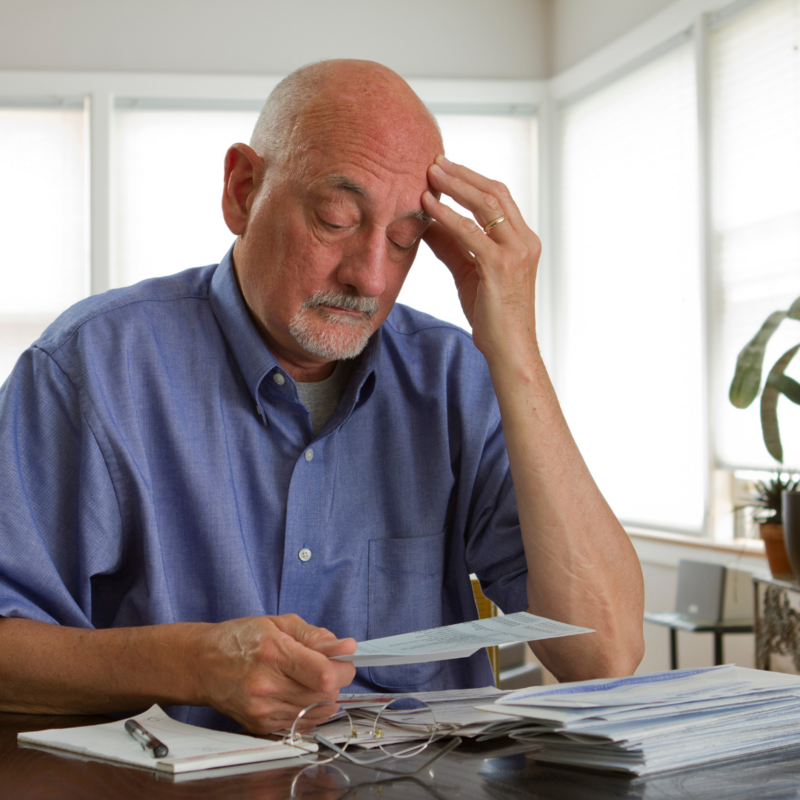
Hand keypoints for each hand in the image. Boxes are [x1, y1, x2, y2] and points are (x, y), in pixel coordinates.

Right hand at [196, 614, 356, 734]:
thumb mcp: (279, 623)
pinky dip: (309, 710)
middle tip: (326, 666)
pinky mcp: (260, 726)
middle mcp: (267, 686)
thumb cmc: (241, 639)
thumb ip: (316, 636)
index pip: (324, 674)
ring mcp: (262, 710)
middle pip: (324, 696)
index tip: (344, 659)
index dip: (343, 668)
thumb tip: (347, 647)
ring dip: (324, 696)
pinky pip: (301, 724)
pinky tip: (299, 693)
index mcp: (274, 653)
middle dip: (335, 681)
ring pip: (316, 712)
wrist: (202, 664)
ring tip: (310, 679)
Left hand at [422, 156, 541, 362]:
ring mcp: (516, 252)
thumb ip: (452, 247)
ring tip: (429, 174)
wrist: (509, 349)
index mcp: (523, 240)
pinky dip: (447, 215)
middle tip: (435, 161)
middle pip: (494, 192)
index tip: (446, 167)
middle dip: (463, 174)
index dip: (472, 179)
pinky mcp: (500, 265)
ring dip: (455, 185)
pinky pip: (470, 231)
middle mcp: (524, 241)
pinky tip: (428, 205)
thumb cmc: (492, 316)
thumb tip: (427, 225)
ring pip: (485, 204)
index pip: (499, 198)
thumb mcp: (469, 273)